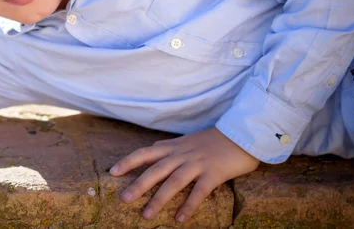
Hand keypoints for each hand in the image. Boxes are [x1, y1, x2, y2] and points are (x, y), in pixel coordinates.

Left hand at [110, 127, 259, 222]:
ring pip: (174, 182)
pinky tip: (180, 219)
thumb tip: (152, 149)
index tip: (113, 172)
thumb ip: (169, 147)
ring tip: (146, 215)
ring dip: (159, 199)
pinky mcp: (214, 173)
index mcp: (174, 147)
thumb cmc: (212, 140)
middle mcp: (182, 154)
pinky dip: (189, 205)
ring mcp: (197, 163)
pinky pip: (199, 191)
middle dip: (139, 184)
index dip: (128, 161)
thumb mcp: (186, 140)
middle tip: (124, 198)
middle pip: (156, 170)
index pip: (145, 153)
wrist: (240, 134)